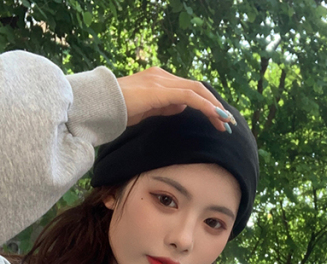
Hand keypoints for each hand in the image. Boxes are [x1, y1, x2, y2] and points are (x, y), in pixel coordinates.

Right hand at [117, 67, 232, 130]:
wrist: (99, 105)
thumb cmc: (116, 111)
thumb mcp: (145, 111)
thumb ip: (163, 107)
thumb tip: (181, 107)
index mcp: (158, 80)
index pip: (188, 89)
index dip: (205, 104)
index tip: (217, 120)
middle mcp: (162, 76)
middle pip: (196, 88)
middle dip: (214, 105)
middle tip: (228, 123)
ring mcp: (161, 80)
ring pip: (196, 90)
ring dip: (214, 107)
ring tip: (226, 123)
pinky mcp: (160, 89)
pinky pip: (189, 96)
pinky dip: (205, 106)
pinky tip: (215, 116)